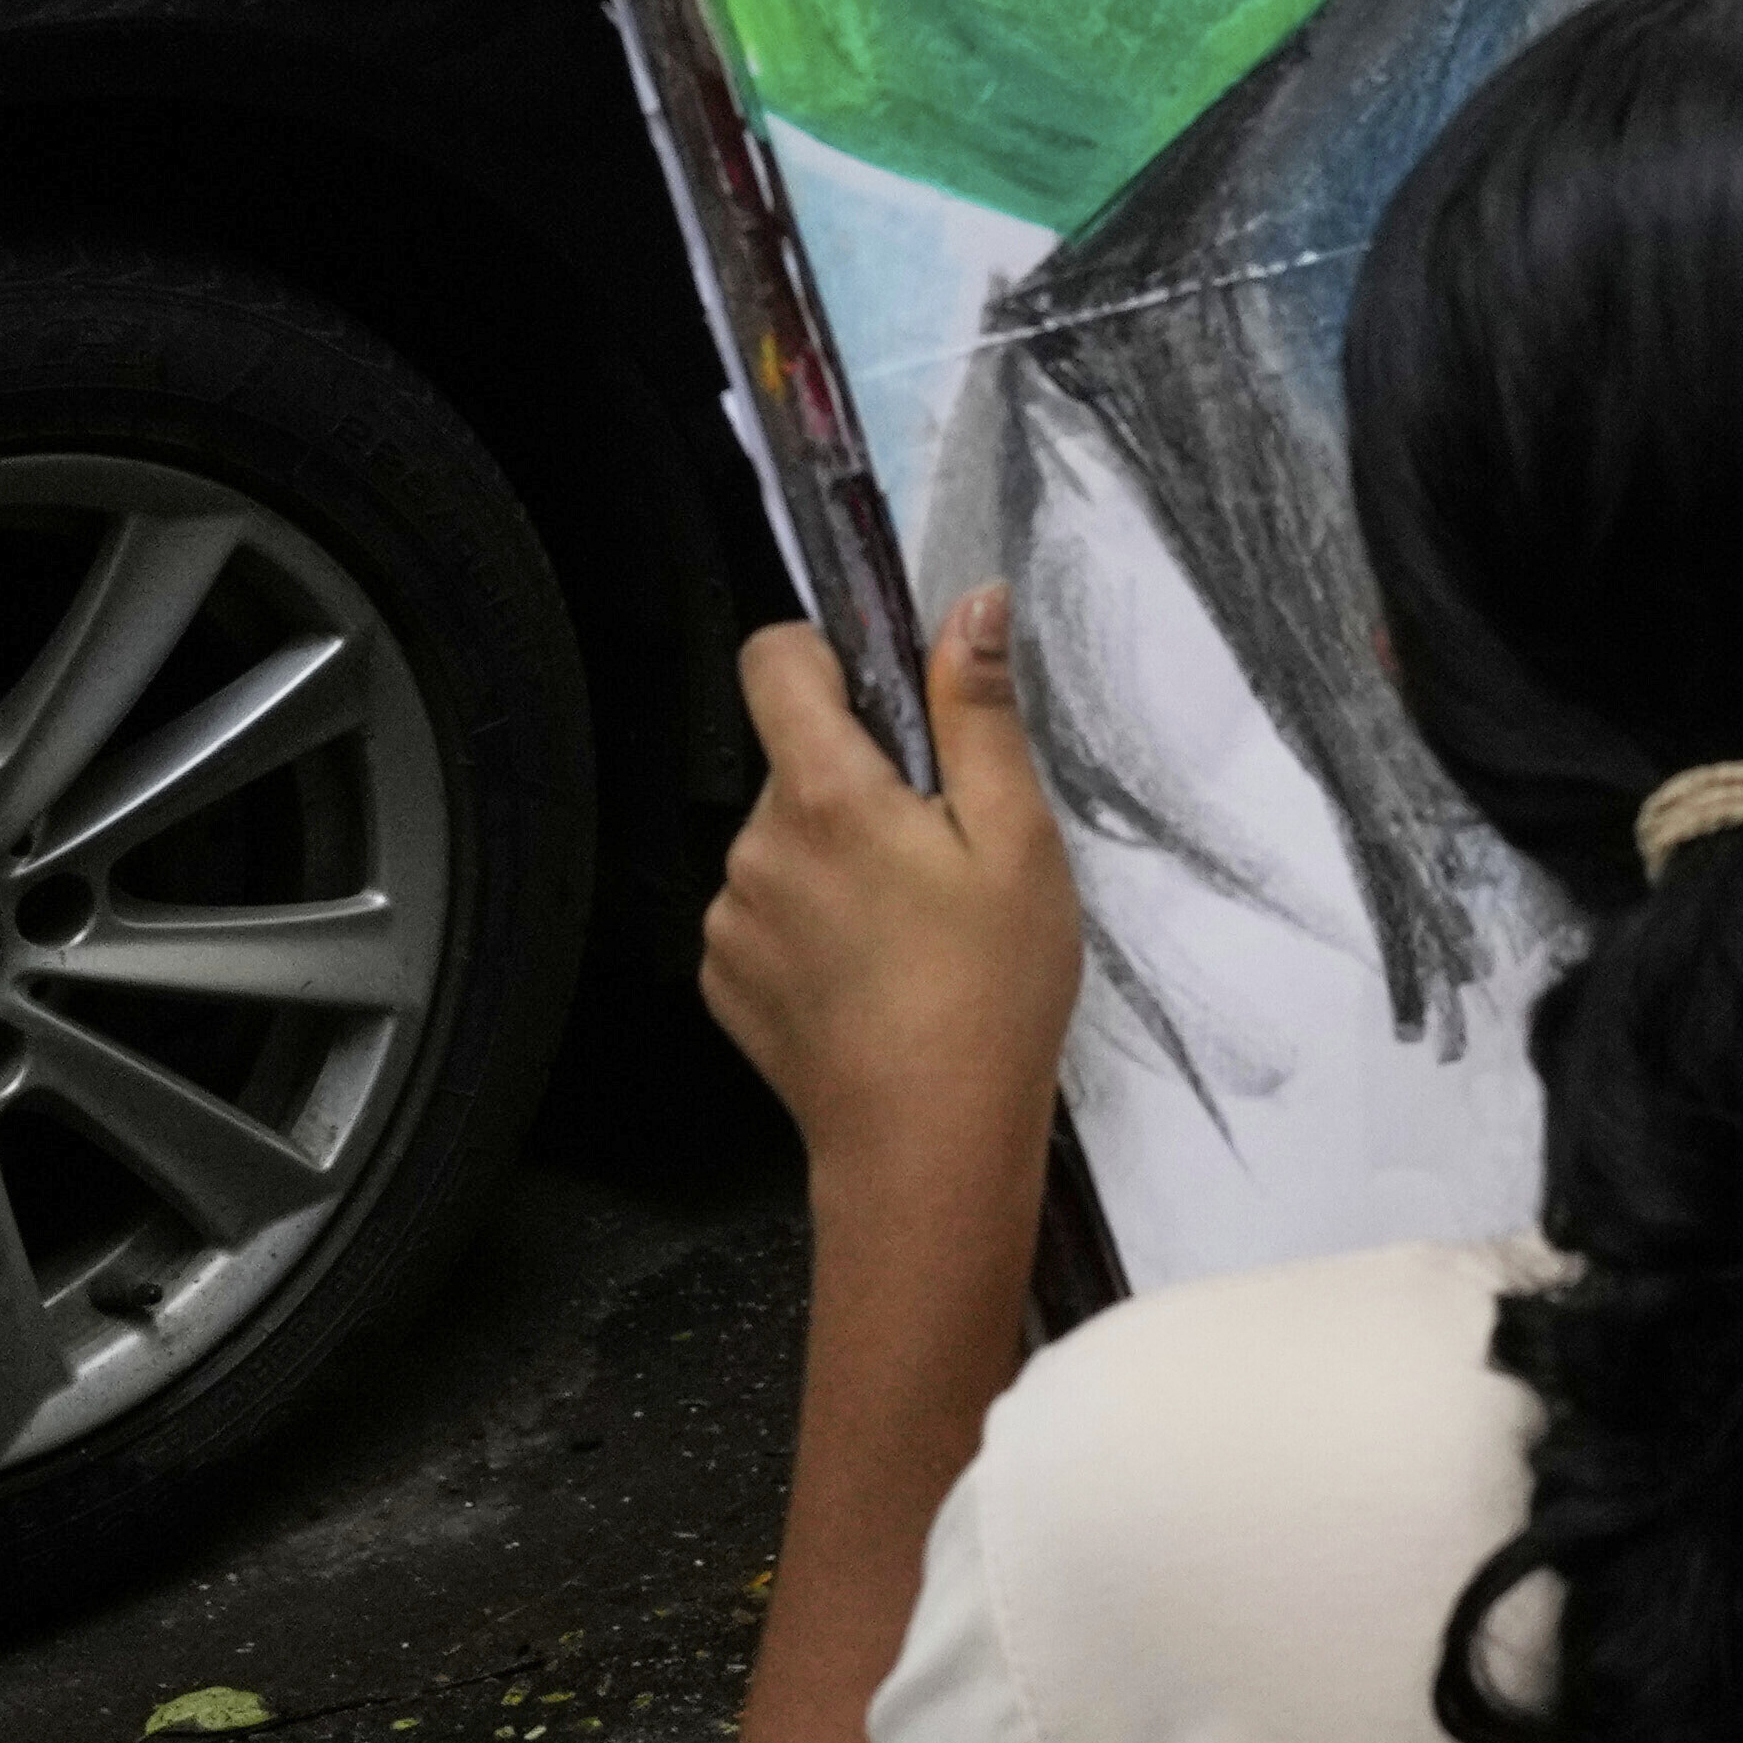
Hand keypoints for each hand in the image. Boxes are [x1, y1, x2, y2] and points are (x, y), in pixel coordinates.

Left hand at [704, 597, 1083, 1206]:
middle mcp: (754, 848)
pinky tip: (872, 972)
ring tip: (911, 926)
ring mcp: (728, 918)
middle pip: (795, 762)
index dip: (824, 655)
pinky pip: (765, 911)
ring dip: (835, 857)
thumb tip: (972, 604)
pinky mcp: (723, 977)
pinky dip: (813, 921)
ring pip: (782, 842)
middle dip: (860, 783)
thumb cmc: (992, 986)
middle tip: (940, 854)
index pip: (772, 663)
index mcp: (826, 797)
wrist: (926, 1138)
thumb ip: (979, 713)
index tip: (883, 698)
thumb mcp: (1018, 839)